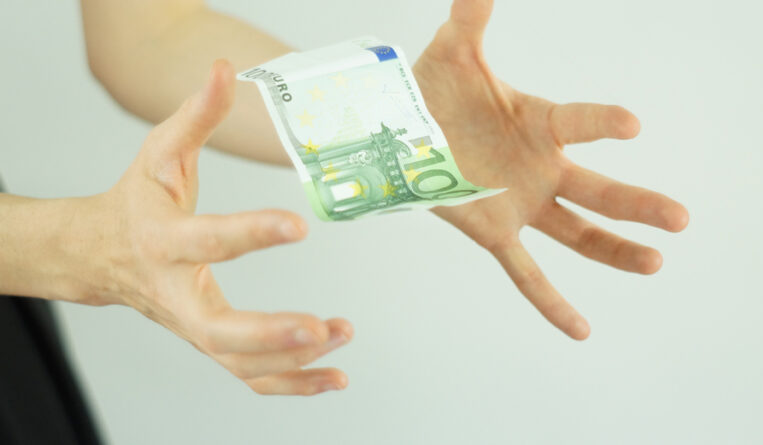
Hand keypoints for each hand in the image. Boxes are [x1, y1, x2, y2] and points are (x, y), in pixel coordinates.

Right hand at [70, 60, 351, 394]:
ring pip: (239, 363)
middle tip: (322, 326)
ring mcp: (193, 327)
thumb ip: (195, 114)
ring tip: (340, 335)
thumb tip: (225, 70)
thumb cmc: (135, 203)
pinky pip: (250, 375)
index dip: (251, 233)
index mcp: (163, 242)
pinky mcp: (210, 342)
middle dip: (271, 334)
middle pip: (219, 332)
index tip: (298, 225)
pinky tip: (333, 376)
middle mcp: (177, 294)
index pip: (208, 240)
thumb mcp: (158, 152)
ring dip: (293, 361)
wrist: (99, 255)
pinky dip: (292, 382)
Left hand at [413, 0, 688, 339]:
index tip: (630, 125)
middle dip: (636, 204)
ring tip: (655, 262)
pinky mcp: (495, 233)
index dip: (603, 123)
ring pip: (577, 233)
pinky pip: (526, 274)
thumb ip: (471, 18)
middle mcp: (540, 166)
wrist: (398, 132)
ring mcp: (522, 204)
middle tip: (679, 218)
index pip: (578, 123)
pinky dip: (551, 302)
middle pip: (597, 189)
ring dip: (614, 250)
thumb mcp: (453, 54)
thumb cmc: (433, 91)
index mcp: (538, 123)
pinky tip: (581, 329)